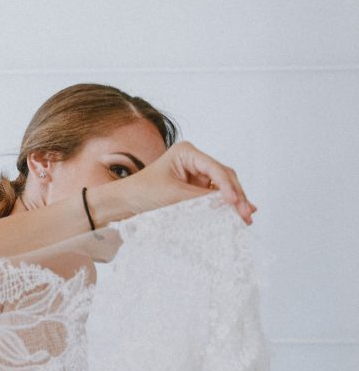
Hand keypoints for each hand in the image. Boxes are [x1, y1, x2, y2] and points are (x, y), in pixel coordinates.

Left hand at [116, 141, 256, 223]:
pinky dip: (224, 206)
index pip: (215, 168)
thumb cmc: (142, 192)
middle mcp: (194, 160)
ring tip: (246, 218)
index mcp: (187, 152)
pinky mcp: (195, 188)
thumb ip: (201, 199)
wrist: (124, 202)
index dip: (228, 186)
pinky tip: (237, 214)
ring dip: (234, 202)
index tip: (235, 202)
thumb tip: (229, 205)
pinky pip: (214, 196)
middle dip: (236, 195)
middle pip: (224, 176)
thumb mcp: (173, 195)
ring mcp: (196, 174)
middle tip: (247, 214)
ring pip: (223, 187)